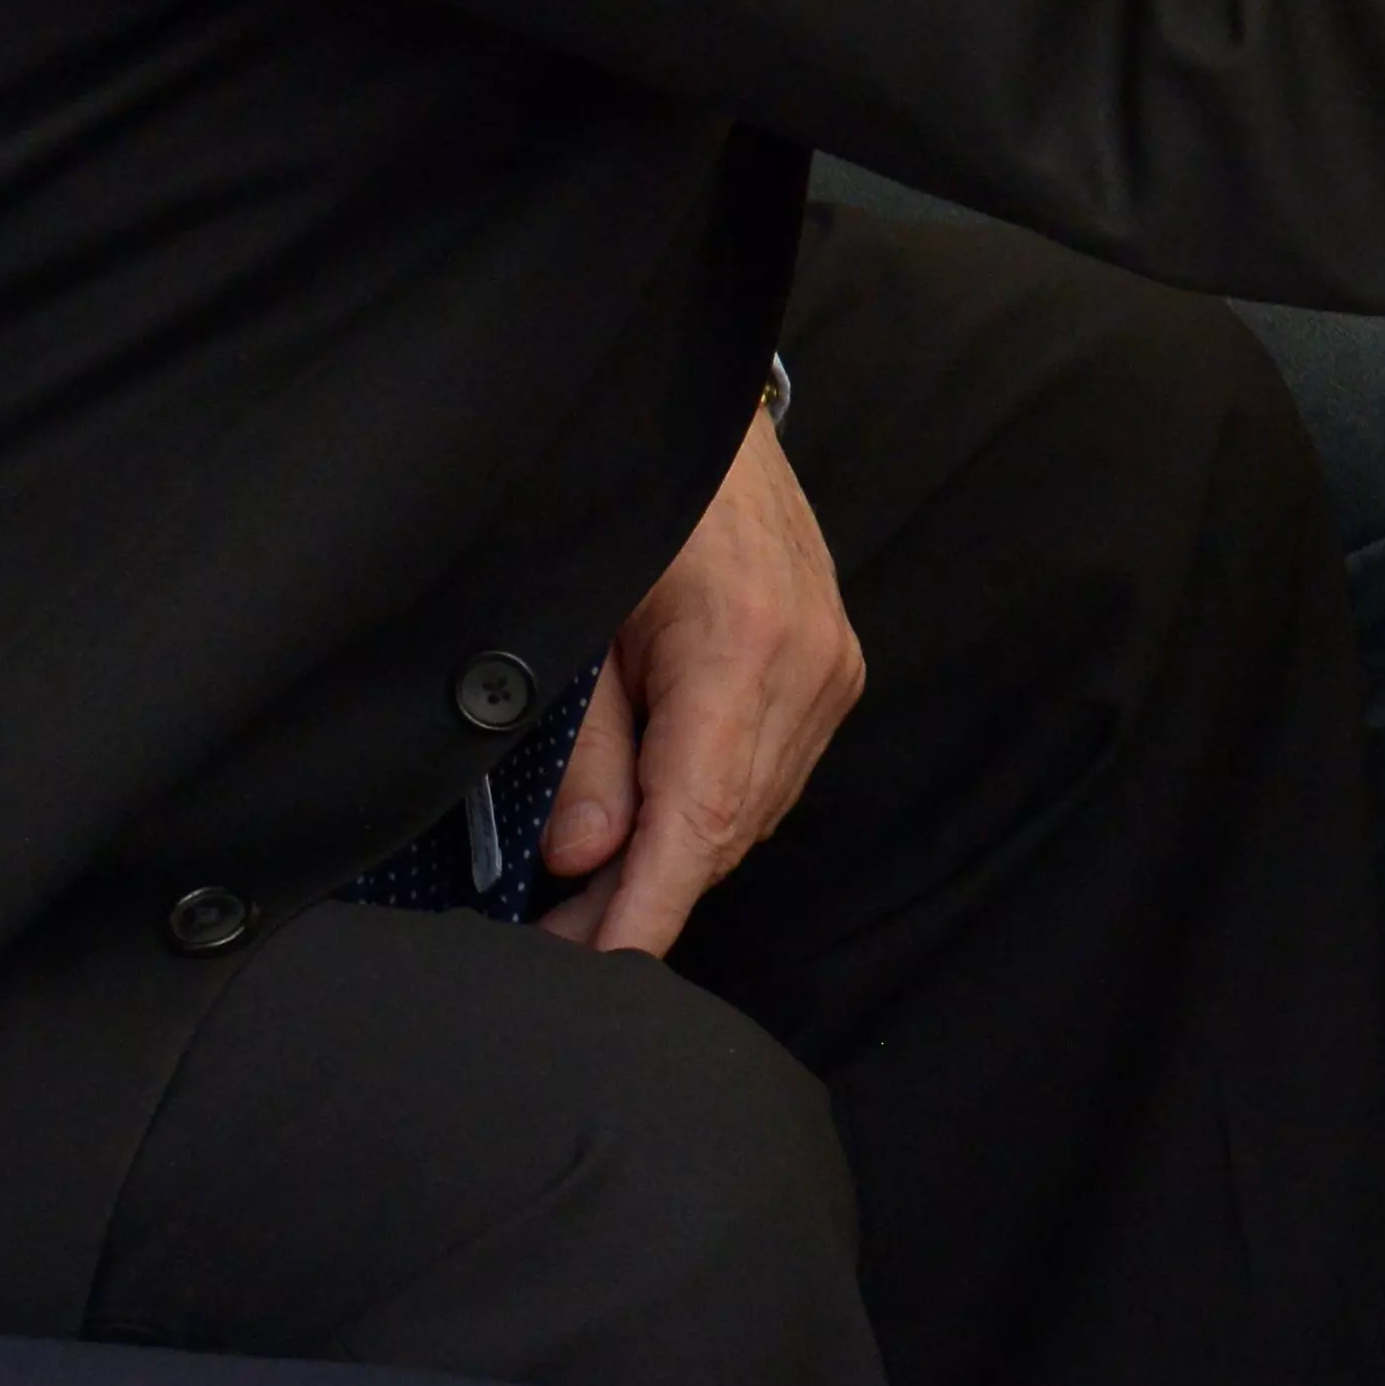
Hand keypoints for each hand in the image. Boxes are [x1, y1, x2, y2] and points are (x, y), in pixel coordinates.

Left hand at [542, 407, 863, 957]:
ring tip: (587, 899)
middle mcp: (807, 667)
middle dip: (642, 899)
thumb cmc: (629, 499)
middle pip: (728, 829)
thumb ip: (587, 746)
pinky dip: (711, 811)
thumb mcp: (581, 619)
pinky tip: (651, 826)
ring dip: (676, 859)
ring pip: (753, 810)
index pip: (698, 821)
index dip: (648, 911)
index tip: (601, 973)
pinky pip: (771, 772)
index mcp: (742, 649)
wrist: (699, 412)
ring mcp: (831, 669)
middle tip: (552, 946)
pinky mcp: (831, 668)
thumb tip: (584, 857)